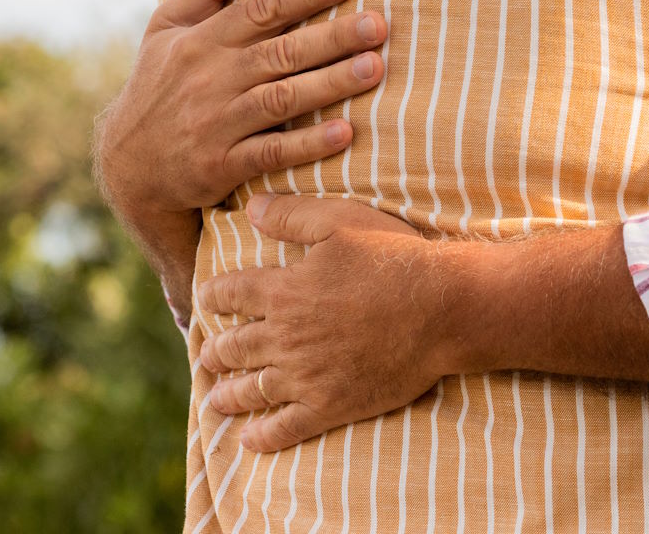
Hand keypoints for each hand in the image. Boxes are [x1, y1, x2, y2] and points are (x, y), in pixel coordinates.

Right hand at [94, 0, 389, 222]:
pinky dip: (308, 144)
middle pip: (281, 52)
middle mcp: (211, 78)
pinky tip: (346, 133)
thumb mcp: (166, 29)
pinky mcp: (222, 165)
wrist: (129, 164)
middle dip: (333, 37)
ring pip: (282, 99)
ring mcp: (217, 123)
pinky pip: (271, 153)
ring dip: (330, 84)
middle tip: (378, 24)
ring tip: (374, 68)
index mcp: (203, 40)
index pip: (261, 9)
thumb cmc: (158, 85)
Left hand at [198, 194, 450, 450]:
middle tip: (207, 354)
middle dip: (217, 349)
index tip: (207, 298)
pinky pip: (286, 428)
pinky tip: (250, 440)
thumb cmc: (394, 259)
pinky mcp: (330, 406)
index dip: (215, 295)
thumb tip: (251, 207)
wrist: (441, 309)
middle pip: (236, 346)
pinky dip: (263, 437)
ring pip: (253, 390)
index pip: (232, 293)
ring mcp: (306, 376)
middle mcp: (285, 337)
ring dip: (229, 395)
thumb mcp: (342, 221)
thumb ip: (292, 215)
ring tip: (215, 400)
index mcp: (284, 291)